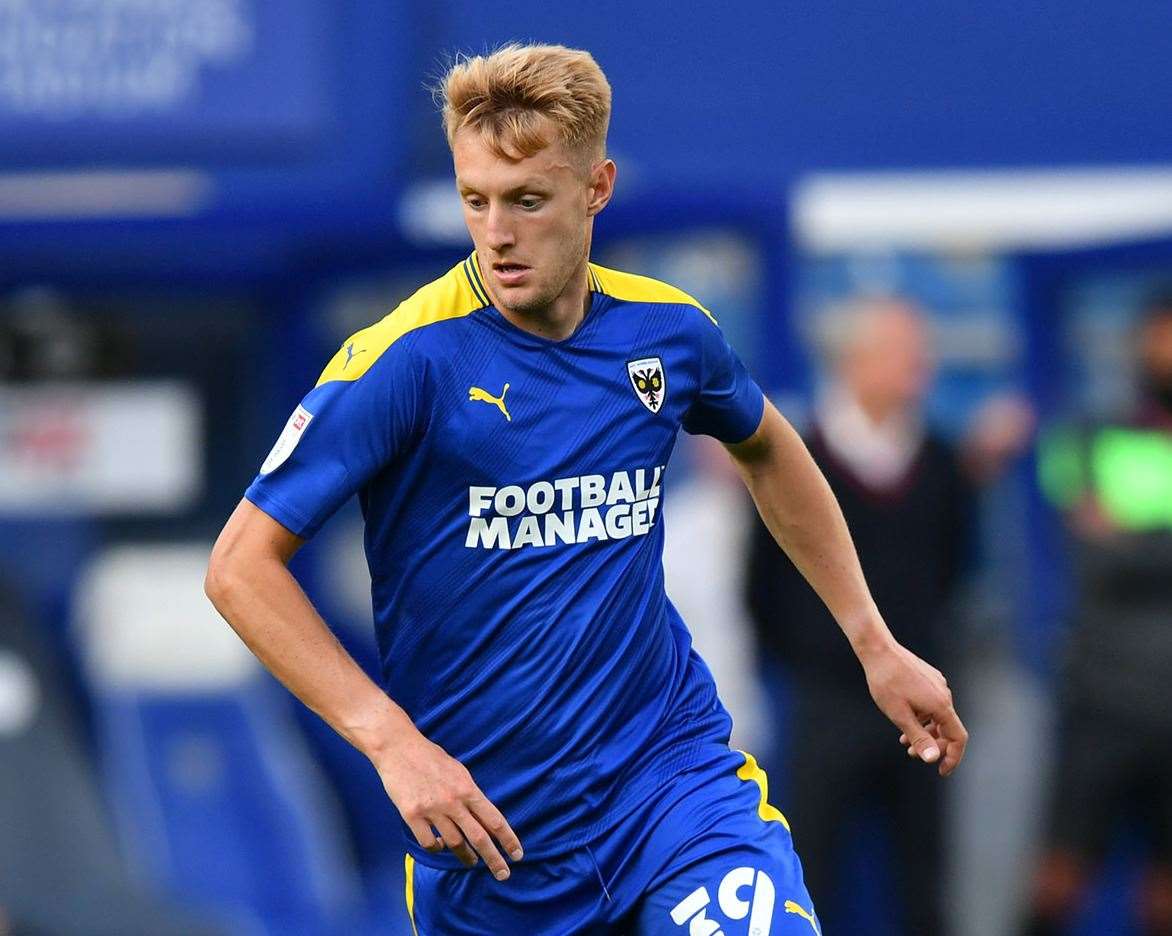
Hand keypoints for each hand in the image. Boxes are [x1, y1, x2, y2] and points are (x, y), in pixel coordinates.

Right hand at [370, 728, 522, 879]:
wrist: (398, 748)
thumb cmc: (430, 757)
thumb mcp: (458, 771)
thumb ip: (470, 794)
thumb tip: (482, 817)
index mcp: (467, 788)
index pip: (494, 819)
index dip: (508, 839)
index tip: (517, 854)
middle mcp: (453, 801)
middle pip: (478, 838)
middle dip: (494, 859)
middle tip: (503, 874)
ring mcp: (432, 810)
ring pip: (454, 843)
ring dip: (465, 856)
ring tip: (471, 861)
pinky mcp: (412, 816)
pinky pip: (429, 843)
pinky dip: (437, 848)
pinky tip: (440, 846)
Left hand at [859, 638, 967, 775]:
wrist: (878, 650)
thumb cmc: (886, 682)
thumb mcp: (900, 715)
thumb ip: (918, 737)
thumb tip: (933, 759)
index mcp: (941, 705)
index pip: (959, 737)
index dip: (953, 757)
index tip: (941, 771)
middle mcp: (944, 694)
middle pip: (948, 728)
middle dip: (933, 745)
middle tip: (912, 754)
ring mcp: (937, 685)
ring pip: (937, 716)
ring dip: (925, 731)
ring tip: (904, 741)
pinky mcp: (929, 678)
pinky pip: (931, 704)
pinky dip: (922, 717)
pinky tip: (905, 719)